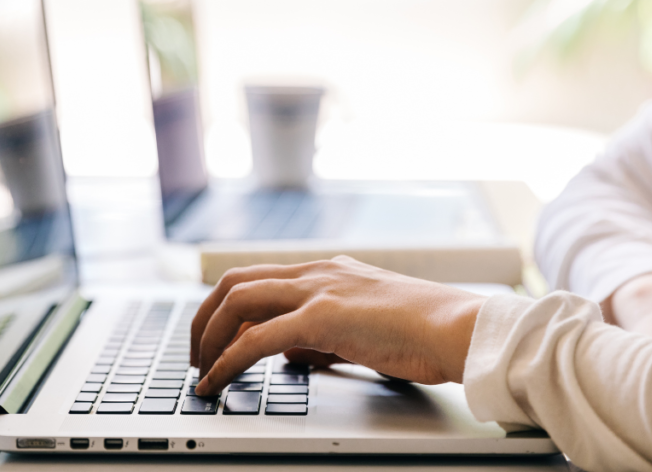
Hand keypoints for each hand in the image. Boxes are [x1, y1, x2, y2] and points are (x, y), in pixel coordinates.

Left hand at [189, 256, 485, 395]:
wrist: (456, 327)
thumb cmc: (422, 330)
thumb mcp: (362, 326)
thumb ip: (322, 335)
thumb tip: (291, 353)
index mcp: (325, 270)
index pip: (257, 277)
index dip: (225, 307)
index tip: (212, 338)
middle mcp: (316, 272)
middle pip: (234, 282)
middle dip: (204, 318)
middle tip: (195, 355)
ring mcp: (317, 290)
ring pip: (237, 301)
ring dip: (208, 337)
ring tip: (199, 370)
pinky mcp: (322, 317)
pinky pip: (256, 339)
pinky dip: (228, 361)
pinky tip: (217, 381)